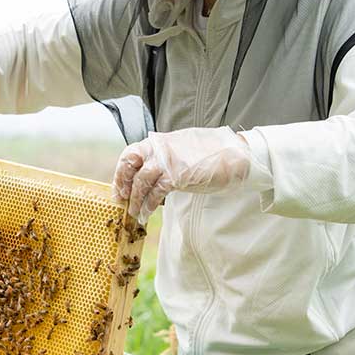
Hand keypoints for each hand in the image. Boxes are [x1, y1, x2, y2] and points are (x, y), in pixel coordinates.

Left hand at [112, 126, 251, 222]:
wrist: (236, 154)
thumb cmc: (211, 153)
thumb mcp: (181, 147)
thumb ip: (164, 156)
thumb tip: (149, 171)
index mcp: (159, 141)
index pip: (130, 154)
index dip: (121, 173)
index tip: (118, 189)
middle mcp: (160, 148)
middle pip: (129, 165)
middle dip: (123, 185)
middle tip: (122, 201)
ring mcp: (167, 161)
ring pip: (141, 182)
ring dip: (136, 200)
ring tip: (136, 213)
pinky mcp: (177, 175)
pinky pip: (156, 192)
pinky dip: (149, 205)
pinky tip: (148, 212)